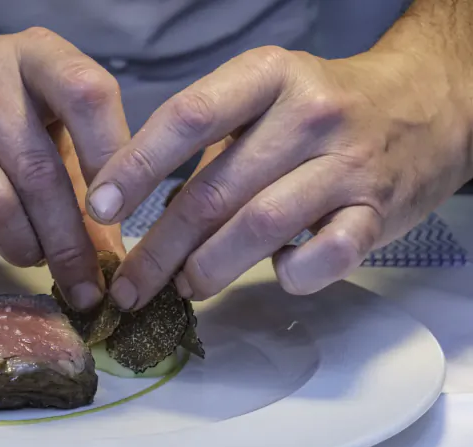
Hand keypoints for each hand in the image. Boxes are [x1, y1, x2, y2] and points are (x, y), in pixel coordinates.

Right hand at [0, 28, 129, 309]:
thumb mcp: (50, 134)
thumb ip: (88, 185)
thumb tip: (111, 260)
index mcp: (37, 53)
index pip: (87, 95)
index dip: (110, 162)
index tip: (114, 217)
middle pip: (37, 168)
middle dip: (67, 241)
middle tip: (82, 282)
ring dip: (22, 248)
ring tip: (31, 255)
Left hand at [86, 45, 472, 308]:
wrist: (429, 106)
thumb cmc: (323, 110)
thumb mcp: (265, 98)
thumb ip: (209, 144)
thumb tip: (137, 209)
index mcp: (268, 76)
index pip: (188, 117)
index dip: (136, 166)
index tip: (99, 207)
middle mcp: (309, 114)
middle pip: (214, 190)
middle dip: (159, 248)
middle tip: (130, 285)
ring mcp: (349, 164)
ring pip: (259, 226)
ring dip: (208, 269)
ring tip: (182, 289)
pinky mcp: (379, 211)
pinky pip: (326, 256)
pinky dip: (291, 274)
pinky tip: (276, 274)